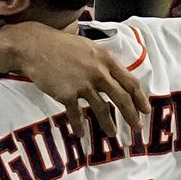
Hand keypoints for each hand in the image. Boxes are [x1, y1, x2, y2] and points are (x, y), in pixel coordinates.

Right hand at [0, 22, 148, 139]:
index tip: (145, 110)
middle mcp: (98, 73)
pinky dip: (79, 126)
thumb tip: (112, 75)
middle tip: (136, 128)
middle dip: (131, 115)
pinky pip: (76, 115)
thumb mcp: (88, 47)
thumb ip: (102, 62)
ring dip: (108, 124)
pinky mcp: (66, 94)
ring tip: (112, 133)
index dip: (140, 98)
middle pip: (121, 98)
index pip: (130, 82)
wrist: (34, 46)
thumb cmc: (60, 45)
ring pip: (102, 109)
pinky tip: (81, 134)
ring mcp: (83, 84)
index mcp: (106, 60)